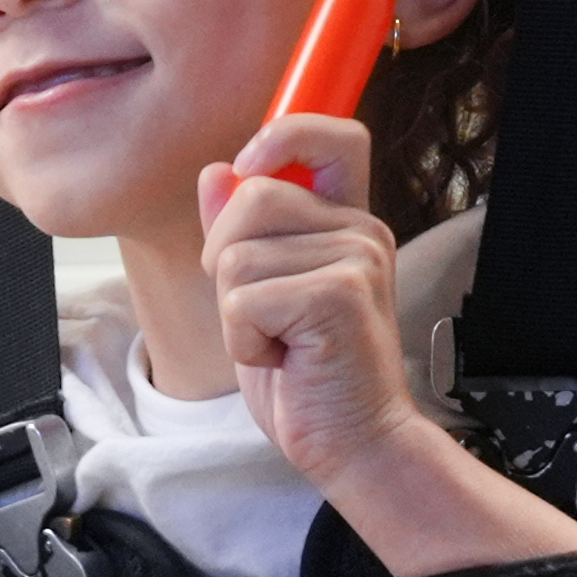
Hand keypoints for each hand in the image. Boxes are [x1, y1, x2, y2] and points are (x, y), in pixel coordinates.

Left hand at [201, 116, 430, 491]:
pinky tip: (284, 360)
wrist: (353, 443)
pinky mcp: (338, 294)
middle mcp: (359, 230)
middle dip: (224, 261)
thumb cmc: (307, 375)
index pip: (332, 134)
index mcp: (344, 222)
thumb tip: (217, 171)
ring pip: (235, 255)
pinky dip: (244, 341)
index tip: (250, 164)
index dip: (284, 133)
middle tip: (264, 315)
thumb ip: (239, 234)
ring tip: (280, 341)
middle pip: (249, 199)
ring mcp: (355, 258)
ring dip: (235, 312)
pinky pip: (243, 300)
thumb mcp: (258, 295)